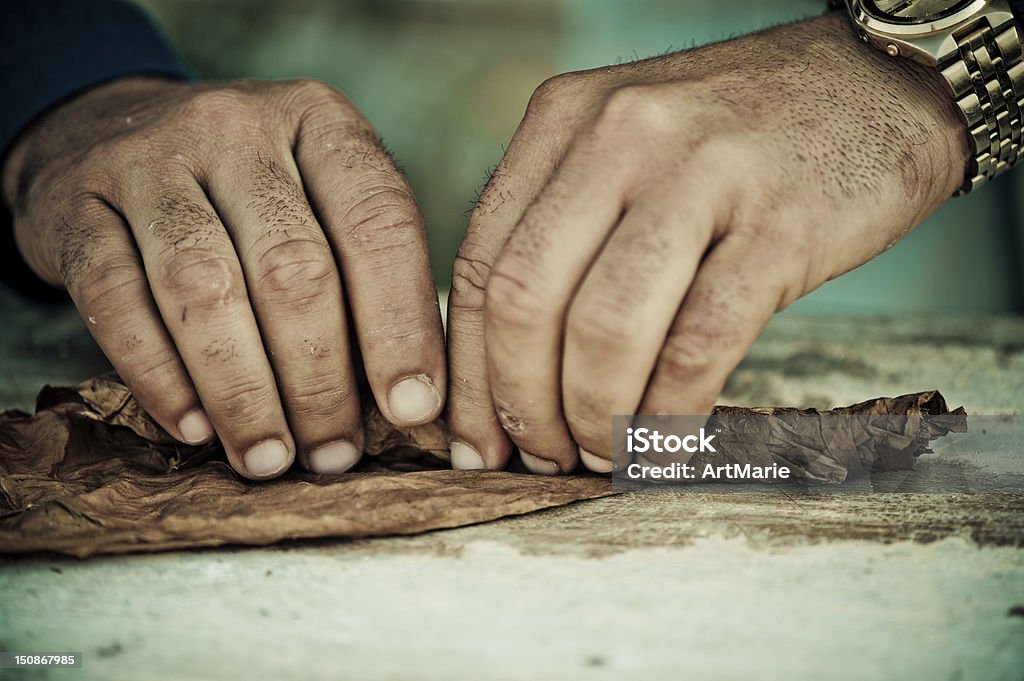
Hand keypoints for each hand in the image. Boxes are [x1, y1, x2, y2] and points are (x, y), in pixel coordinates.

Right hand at [2, 78, 444, 479]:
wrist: (108, 129)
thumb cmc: (247, 191)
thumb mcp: (317, 196)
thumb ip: (362, 274)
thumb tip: (408, 398)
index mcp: (320, 123)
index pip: (379, 223)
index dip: (401, 323)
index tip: (413, 408)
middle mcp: (238, 128)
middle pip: (292, 267)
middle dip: (320, 378)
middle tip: (334, 454)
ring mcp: (150, 159)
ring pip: (204, 289)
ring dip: (243, 391)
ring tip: (268, 459)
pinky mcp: (76, 203)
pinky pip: (116, 299)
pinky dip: (159, 375)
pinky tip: (194, 429)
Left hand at [446, 13, 967, 473]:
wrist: (873, 83)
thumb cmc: (737, 138)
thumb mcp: (626, 146)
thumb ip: (562, 230)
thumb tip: (508, 369)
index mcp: (563, 118)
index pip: (478, 265)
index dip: (471, 371)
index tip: (477, 439)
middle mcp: (618, 134)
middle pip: (524, 299)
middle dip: (520, 404)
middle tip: (541, 458)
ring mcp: (700, 174)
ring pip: (605, 328)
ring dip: (592, 416)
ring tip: (602, 456)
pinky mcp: (779, 224)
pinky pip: (698, 343)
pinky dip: (669, 413)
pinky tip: (665, 444)